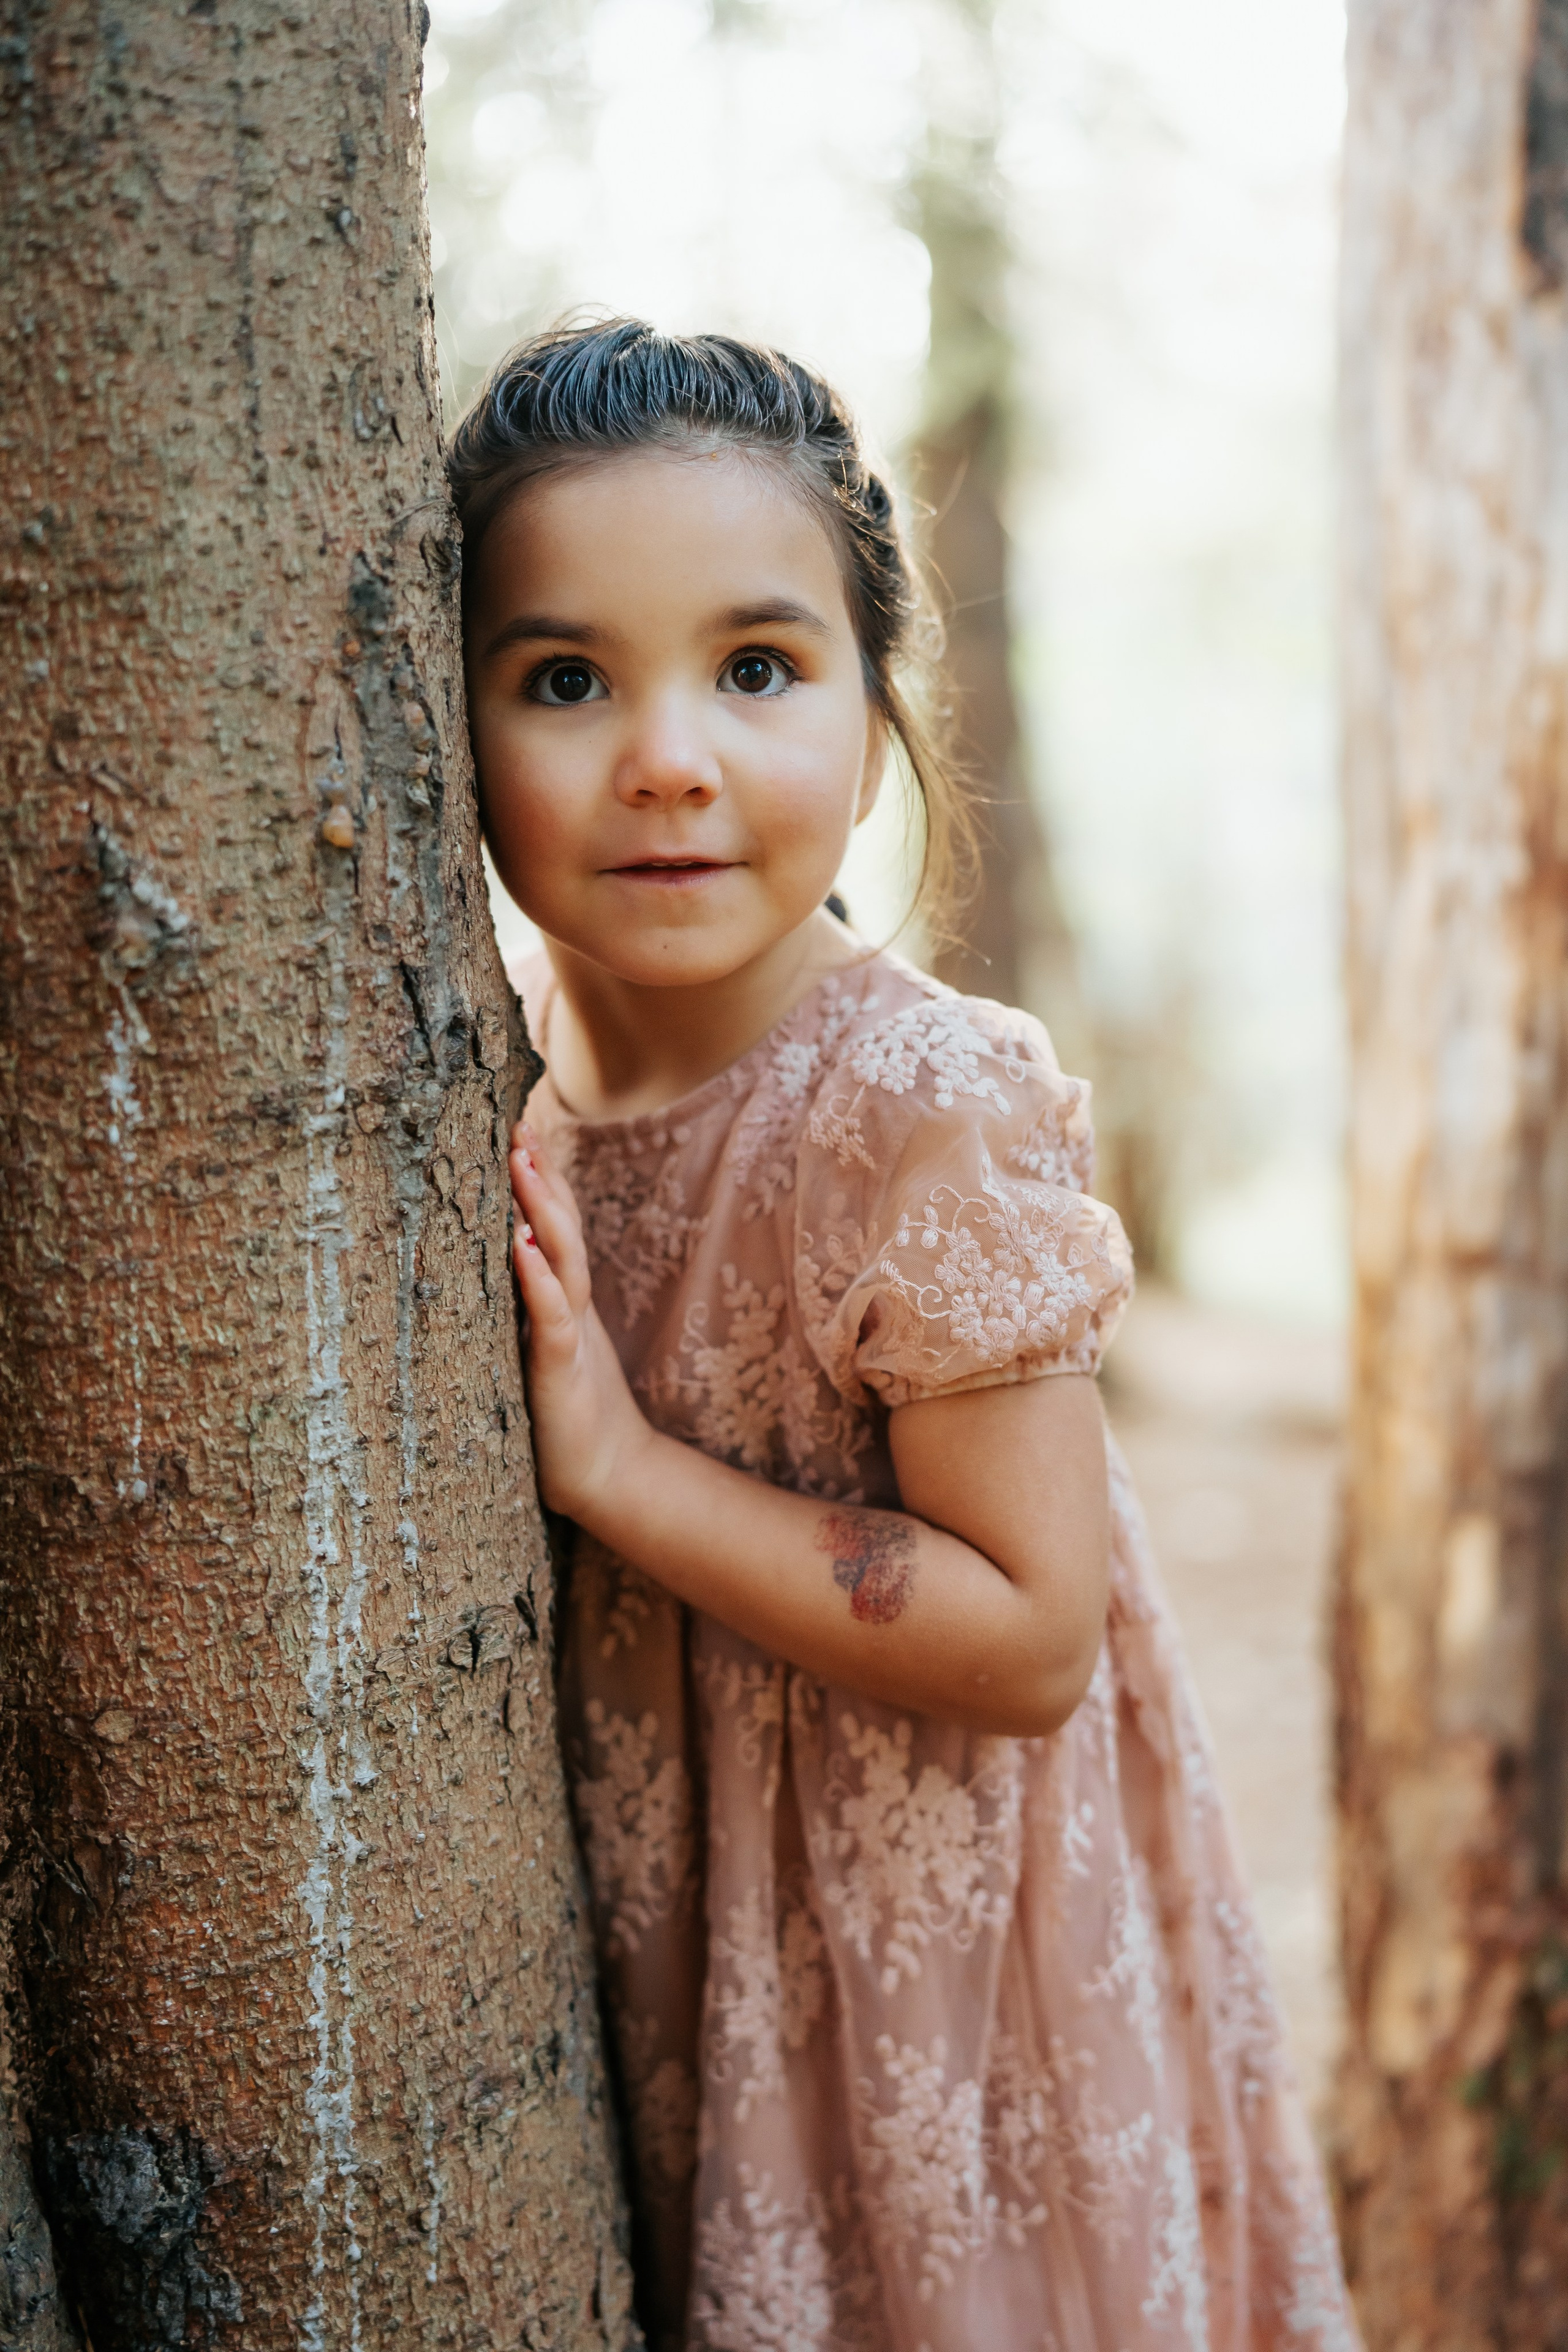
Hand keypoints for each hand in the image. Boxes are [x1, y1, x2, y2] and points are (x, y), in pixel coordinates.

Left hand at [508, 1124, 653, 1521]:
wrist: (606, 1476)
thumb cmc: (564, 1415)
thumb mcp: (540, 1349)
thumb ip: (527, 1308)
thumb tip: (498, 1261)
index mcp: (563, 1298)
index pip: (554, 1226)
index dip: (542, 1178)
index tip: (518, 1128)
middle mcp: (571, 1305)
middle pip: (560, 1227)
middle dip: (540, 1175)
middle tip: (517, 1122)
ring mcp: (570, 1333)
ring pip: (560, 1259)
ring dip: (541, 1209)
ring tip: (520, 1162)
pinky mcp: (562, 1368)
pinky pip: (553, 1317)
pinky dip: (539, 1281)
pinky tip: (522, 1249)